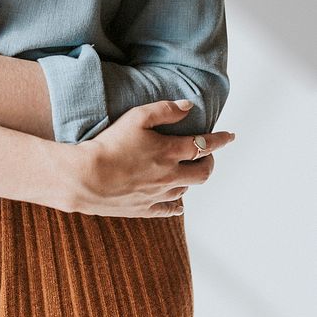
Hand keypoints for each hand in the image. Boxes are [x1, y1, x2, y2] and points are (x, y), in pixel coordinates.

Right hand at [68, 99, 235, 217]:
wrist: (87, 177)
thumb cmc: (110, 143)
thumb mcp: (136, 117)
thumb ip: (164, 110)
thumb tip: (188, 106)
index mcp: (169, 152)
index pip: (204, 144)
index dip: (220, 140)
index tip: (230, 136)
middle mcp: (170, 176)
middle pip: (202, 172)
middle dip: (210, 162)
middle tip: (209, 155)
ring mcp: (158, 195)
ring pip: (186, 190)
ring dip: (192, 179)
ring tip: (189, 171)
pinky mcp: (145, 208)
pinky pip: (169, 209)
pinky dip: (177, 204)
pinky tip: (178, 203)